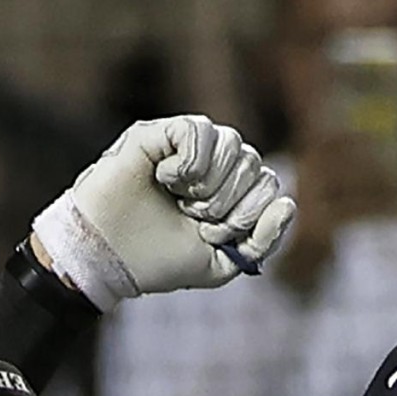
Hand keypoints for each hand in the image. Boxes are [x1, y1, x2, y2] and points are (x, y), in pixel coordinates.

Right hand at [30, 116, 293, 311]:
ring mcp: (186, 145)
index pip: (267, 185)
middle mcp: (212, 163)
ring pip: (233, 145)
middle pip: (253, 164)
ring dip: (210, 185)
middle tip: (192, 218)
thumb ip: (262, 241)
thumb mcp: (220, 263)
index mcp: (228, 190)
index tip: (210, 234)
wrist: (107, 257)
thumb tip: (289, 203)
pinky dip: (190, 163)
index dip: (247, 215)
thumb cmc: (156, 261)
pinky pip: (201, 130)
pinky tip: (165, 179)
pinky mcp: (161, 133)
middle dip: (227, 204)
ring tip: (179, 200)